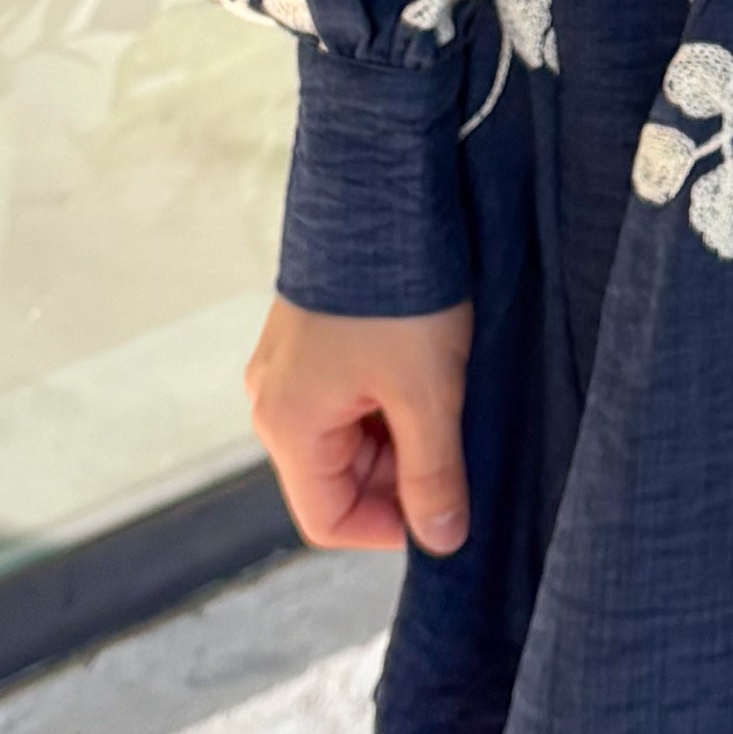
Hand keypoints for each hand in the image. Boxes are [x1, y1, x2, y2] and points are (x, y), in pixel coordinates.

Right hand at [244, 298, 472, 552]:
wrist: (379, 192)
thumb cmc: (396, 295)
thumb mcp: (427, 394)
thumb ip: (433, 475)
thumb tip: (442, 541)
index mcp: (287, 425)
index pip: (329, 521)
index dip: (391, 527)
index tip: (446, 508)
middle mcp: (274, 400)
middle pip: (339, 478)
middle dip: (401, 474)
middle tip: (458, 442)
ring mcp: (289, 367)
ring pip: (349, 435)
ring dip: (399, 433)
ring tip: (446, 396)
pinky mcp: (311, 338)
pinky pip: (348, 395)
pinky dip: (389, 398)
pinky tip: (429, 369)